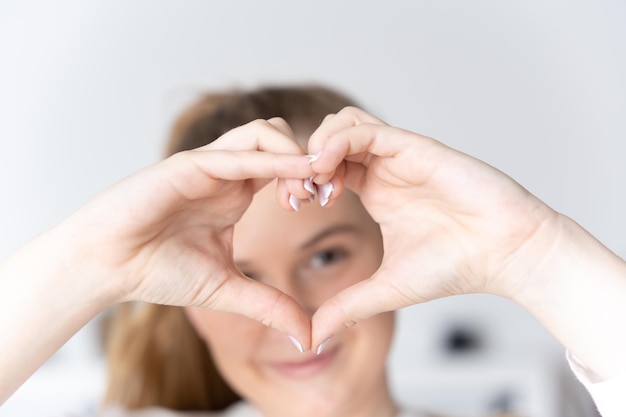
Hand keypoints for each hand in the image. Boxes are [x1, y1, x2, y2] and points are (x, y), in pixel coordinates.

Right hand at [61, 118, 314, 343]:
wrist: (107, 267)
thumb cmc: (157, 270)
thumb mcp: (227, 289)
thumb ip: (269, 306)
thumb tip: (308, 336)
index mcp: (237, 193)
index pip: (286, 165)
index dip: (312, 176)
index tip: (326, 202)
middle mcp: (226, 173)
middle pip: (281, 138)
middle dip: (310, 159)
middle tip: (321, 193)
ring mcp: (208, 166)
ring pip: (263, 133)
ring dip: (294, 153)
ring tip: (306, 189)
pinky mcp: (187, 165)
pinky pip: (235, 153)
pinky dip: (269, 159)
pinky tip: (294, 174)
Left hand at [307, 107, 559, 347]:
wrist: (505, 254)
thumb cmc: (456, 267)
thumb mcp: (386, 289)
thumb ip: (347, 307)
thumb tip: (312, 338)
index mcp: (375, 191)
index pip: (325, 167)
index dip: (300, 179)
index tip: (293, 206)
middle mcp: (383, 169)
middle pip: (328, 138)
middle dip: (302, 160)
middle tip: (298, 193)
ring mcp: (399, 156)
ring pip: (344, 123)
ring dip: (318, 145)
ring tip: (315, 181)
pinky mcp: (416, 148)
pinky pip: (367, 129)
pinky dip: (338, 141)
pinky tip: (325, 167)